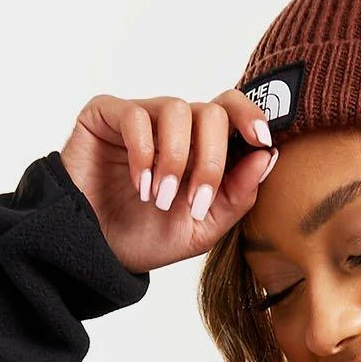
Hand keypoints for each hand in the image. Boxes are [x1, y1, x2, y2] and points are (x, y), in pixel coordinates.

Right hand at [59, 91, 277, 274]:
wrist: (95, 252)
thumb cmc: (146, 239)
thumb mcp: (202, 227)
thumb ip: (237, 196)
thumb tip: (266, 156)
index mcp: (201, 148)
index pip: (232, 112)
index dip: (251, 117)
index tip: (261, 141)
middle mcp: (174, 128)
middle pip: (210, 111)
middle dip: (211, 159)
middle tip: (196, 201)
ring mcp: (141, 117)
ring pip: (176, 109)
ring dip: (175, 159)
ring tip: (160, 199)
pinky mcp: (106, 115)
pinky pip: (135, 115)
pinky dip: (144, 153)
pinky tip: (140, 185)